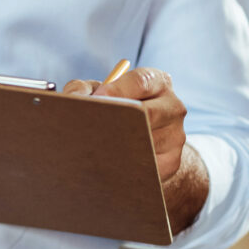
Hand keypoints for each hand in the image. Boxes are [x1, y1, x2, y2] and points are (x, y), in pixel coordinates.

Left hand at [62, 67, 209, 230]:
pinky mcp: (172, 161)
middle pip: (149, 113)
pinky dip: (127, 166)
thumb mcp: (100, 92)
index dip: (116, 90)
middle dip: (119, 121)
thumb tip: (72, 99)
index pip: (140, 81)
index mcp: (157, 82)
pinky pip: (147, 167)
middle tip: (93, 129)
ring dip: (120, 147)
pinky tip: (109, 164)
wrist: (142, 138)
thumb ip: (84, 89)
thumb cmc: (116, 109)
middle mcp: (172, 106)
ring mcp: (176, 135)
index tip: (97, 100)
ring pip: (147, 143)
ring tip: (96, 148)